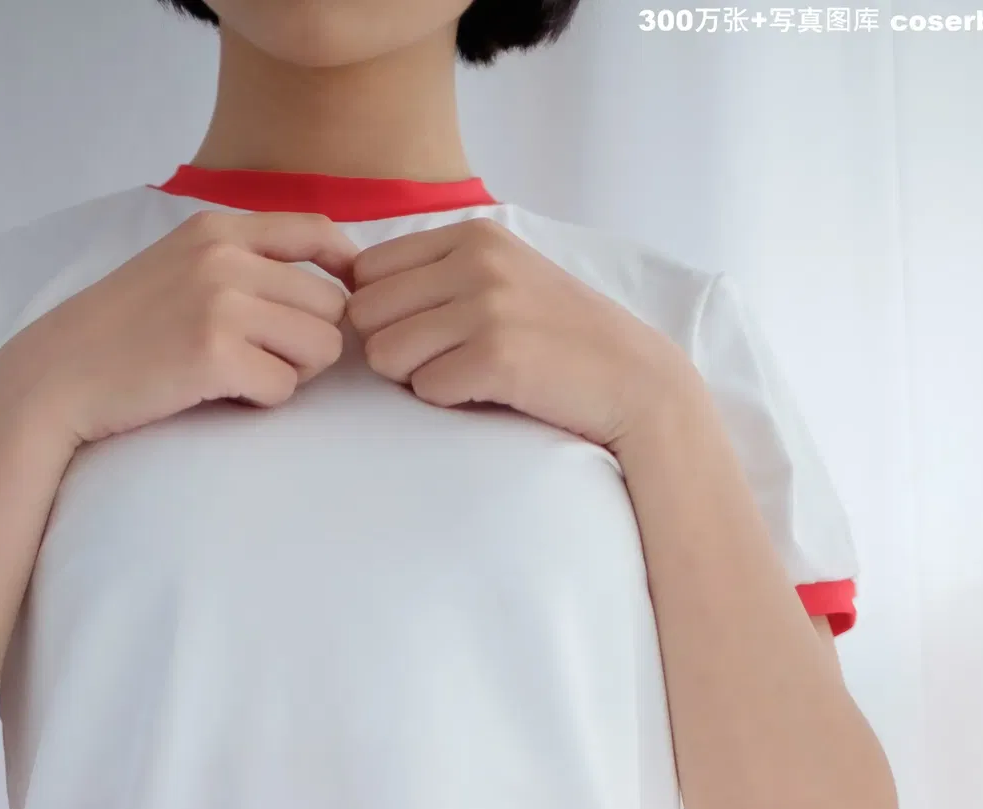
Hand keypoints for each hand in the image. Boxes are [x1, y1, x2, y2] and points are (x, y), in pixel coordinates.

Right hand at [7, 208, 359, 450]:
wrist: (59, 373)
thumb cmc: (121, 331)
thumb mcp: (178, 267)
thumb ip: (240, 263)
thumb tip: (325, 286)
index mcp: (217, 228)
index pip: (317, 231)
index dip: (345, 270)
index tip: (344, 300)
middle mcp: (225, 256)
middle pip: (330, 306)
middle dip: (309, 342)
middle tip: (262, 360)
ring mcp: (220, 303)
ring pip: (320, 348)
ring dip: (291, 373)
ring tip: (241, 376)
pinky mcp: (215, 354)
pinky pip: (285, 387)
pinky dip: (261, 400)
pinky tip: (221, 394)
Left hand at [342, 216, 689, 454]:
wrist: (631, 379)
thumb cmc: (557, 336)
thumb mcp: (501, 278)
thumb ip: (435, 274)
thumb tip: (351, 287)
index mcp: (471, 234)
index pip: (367, 271)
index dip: (383, 312)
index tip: (426, 330)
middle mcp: (476, 261)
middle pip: (365, 313)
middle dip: (391, 347)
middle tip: (444, 359)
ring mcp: (487, 307)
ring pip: (385, 354)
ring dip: (416, 378)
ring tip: (467, 374)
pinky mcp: (496, 357)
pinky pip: (424, 390)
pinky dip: (449, 401)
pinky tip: (489, 391)